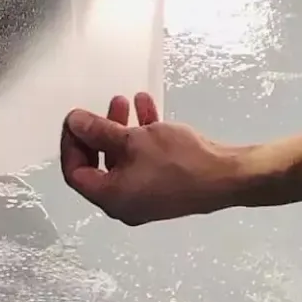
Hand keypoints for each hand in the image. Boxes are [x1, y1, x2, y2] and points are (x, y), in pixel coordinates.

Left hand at [60, 92, 250, 225]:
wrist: (231, 176)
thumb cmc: (177, 161)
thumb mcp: (132, 140)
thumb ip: (98, 130)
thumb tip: (74, 122)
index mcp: (111, 198)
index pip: (75, 173)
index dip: (70, 143)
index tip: (75, 119)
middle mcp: (126, 202)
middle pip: (98, 162)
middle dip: (98, 130)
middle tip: (102, 107)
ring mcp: (148, 195)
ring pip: (123, 157)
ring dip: (121, 127)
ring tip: (124, 99)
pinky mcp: (167, 184)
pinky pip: (145, 158)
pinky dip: (143, 133)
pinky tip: (147, 104)